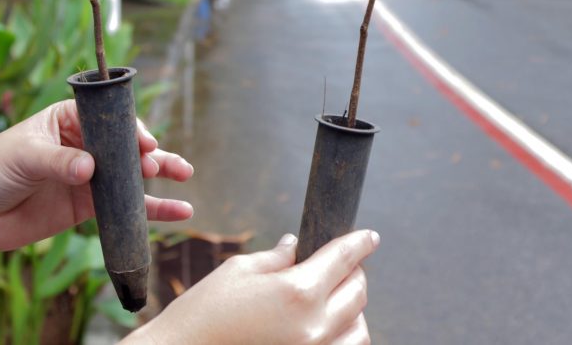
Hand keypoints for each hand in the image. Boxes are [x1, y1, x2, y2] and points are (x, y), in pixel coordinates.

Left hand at [0, 100, 193, 269]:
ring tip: (185, 174)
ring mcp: (88, 175)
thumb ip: (58, 161)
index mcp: (65, 120)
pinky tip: (178, 211)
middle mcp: (81, 144)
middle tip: (161, 163)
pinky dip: (151, 208)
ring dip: (159, 174)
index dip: (128, 129)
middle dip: (149, 152)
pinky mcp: (89, 205)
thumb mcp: (21, 159)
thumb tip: (90, 169)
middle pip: (125, 143)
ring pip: (131, 172)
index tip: (144, 144)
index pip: (106, 118)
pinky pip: (125, 205)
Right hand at [127, 230, 378, 344]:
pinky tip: (328, 328)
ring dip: (352, 310)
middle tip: (344, 264)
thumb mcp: (238, 273)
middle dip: (354, 273)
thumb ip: (276, 259)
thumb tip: (296, 246)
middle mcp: (314, 328)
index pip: (344, 258)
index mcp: (297, 292)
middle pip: (357, 293)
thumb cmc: (202, 314)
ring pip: (359, 330)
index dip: (361, 242)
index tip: (370, 237)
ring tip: (335, 299)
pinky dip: (344, 338)